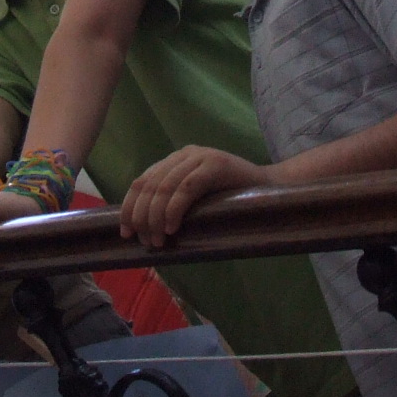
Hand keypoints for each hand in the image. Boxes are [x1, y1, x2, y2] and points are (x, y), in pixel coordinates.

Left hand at [121, 146, 267, 248]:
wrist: (270, 188)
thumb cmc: (231, 199)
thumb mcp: (196, 199)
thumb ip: (173, 202)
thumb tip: (144, 229)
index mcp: (175, 159)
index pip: (141, 181)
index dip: (129, 207)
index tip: (126, 232)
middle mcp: (184, 154)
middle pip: (149, 185)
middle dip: (142, 216)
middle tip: (146, 241)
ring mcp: (200, 157)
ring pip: (165, 187)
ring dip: (156, 217)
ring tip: (158, 240)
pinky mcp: (216, 165)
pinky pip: (186, 188)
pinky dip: (175, 209)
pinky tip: (172, 228)